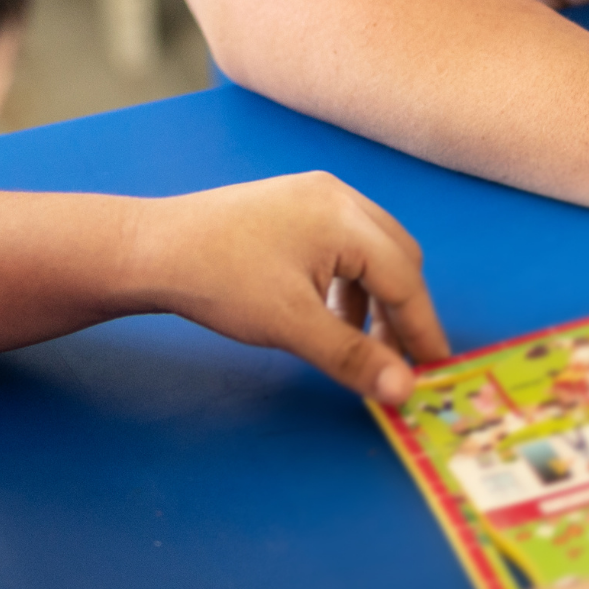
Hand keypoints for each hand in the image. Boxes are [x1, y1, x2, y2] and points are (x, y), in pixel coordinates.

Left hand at [127, 173, 448, 404]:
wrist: (152, 249)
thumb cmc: (219, 280)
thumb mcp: (291, 325)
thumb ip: (353, 357)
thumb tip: (404, 392)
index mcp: (344, 216)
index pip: (405, 278)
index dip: (423, 328)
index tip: (436, 370)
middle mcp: (337, 196)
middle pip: (396, 258)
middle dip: (401, 311)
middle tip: (396, 361)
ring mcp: (312, 197)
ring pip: (370, 252)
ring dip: (372, 300)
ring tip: (356, 344)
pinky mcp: (291, 207)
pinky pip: (341, 246)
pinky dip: (346, 284)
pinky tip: (325, 316)